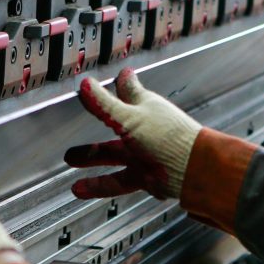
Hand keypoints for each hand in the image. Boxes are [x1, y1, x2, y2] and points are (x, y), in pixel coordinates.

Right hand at [64, 68, 202, 199]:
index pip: (129, 90)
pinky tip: (79, 188)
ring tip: (71, 158)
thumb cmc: (168, 138)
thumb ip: (104, 104)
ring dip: (91, 156)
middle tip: (82, 117)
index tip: (119, 75)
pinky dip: (98, 184)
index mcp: (144, 107)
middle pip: (116, 122)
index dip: (121, 82)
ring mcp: (144, 153)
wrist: (193, 171)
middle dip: (100, 119)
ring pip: (112, 153)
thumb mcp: (129, 117)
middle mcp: (144, 129)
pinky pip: (116, 180)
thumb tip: (85, 85)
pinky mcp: (144, 175)